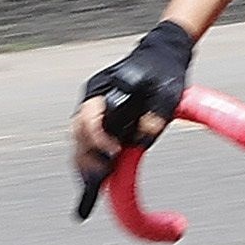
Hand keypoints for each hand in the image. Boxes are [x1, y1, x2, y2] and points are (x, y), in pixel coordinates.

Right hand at [71, 20, 195, 190]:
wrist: (161, 55)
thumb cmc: (163, 73)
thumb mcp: (166, 94)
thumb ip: (154, 117)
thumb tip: (140, 143)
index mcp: (103, 89)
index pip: (89, 118)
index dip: (99, 139)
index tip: (115, 153)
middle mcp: (92, 101)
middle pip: (78, 134)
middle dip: (88, 158)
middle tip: (102, 178)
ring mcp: (93, 111)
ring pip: (78, 142)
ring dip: (85, 164)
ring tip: (93, 188)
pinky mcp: (99, 121)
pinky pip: (86, 145)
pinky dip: (88, 163)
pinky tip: (92, 185)